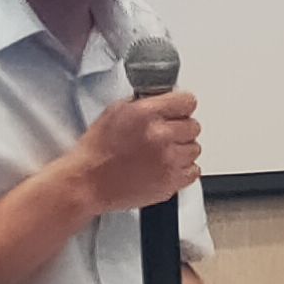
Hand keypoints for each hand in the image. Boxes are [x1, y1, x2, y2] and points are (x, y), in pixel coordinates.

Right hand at [69, 92, 200, 214]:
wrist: (88, 183)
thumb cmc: (96, 152)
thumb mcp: (114, 112)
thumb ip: (143, 103)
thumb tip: (162, 100)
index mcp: (146, 114)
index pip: (187, 101)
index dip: (181, 105)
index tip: (177, 110)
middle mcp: (160, 136)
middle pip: (194, 125)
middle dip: (180, 128)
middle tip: (165, 134)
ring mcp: (168, 161)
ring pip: (195, 149)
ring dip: (182, 149)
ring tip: (163, 153)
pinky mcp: (170, 183)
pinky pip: (193, 171)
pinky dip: (183, 169)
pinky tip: (167, 167)